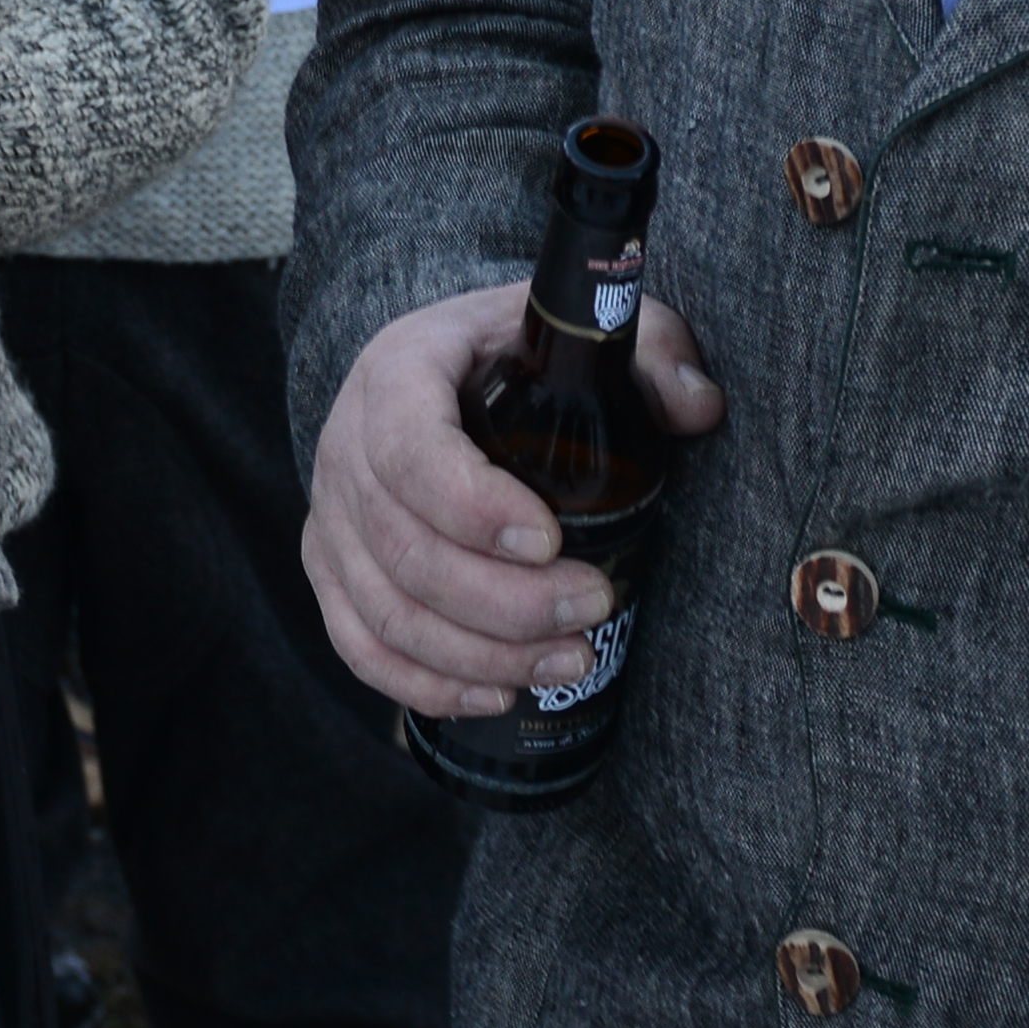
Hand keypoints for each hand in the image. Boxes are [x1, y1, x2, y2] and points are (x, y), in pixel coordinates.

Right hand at [302, 282, 728, 720]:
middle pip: (404, 548)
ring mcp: (331, 515)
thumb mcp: (582, 333)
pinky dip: (425, 684)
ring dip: (479, 655)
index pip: (410, 447)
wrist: (441, 377)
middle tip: (594, 605)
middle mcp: (347, 445)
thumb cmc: (517, 357)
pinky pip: (360, 646)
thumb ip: (652, 351)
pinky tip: (496, 694)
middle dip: (505, 601)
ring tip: (569, 658)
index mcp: (399, 372)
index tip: (551, 539)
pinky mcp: (331, 571)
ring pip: (388, 610)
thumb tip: (698, 405)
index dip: (473, 506)